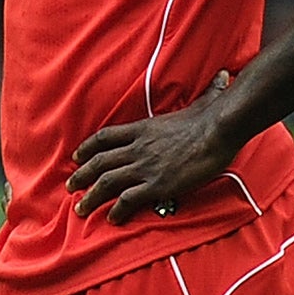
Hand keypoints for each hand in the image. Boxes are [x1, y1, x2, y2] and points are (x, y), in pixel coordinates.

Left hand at [68, 70, 237, 223]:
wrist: (218, 130)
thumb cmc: (212, 116)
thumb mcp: (201, 102)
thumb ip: (206, 92)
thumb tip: (223, 76)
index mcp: (142, 128)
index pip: (105, 137)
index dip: (87, 148)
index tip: (76, 156)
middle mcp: (137, 147)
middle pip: (99, 162)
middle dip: (81, 175)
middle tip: (70, 186)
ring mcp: (145, 166)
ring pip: (107, 182)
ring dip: (91, 196)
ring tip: (81, 208)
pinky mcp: (157, 184)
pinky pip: (128, 198)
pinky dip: (117, 209)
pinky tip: (112, 218)